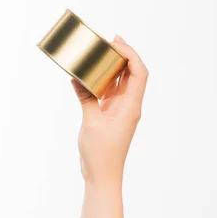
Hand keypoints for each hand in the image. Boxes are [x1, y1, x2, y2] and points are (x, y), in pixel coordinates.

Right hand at [71, 35, 148, 185]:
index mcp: (131, 107)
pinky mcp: (112, 116)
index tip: (116, 44)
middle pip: (132, 74)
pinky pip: (110, 93)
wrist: (103, 176)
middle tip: (109, 42)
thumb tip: (77, 79)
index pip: (139, 74)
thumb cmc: (101, 154)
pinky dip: (102, 82)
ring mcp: (121, 111)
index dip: (131, 55)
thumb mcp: (90, 123)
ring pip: (121, 83)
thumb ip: (86, 98)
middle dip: (123, 56)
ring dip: (113, 67)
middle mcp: (130, 106)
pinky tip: (89, 76)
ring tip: (100, 53)